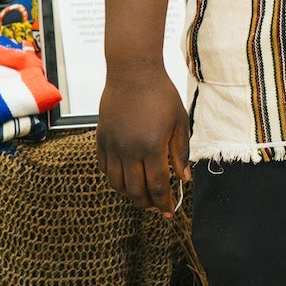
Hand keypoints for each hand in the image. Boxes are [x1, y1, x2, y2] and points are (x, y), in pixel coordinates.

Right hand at [95, 65, 191, 216]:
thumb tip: (185, 178)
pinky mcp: (101, 141)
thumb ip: (180, 152)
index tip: (170, 211)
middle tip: (158, 206)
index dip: (163, 202)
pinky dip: (115, 180)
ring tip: (143, 197)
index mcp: (151, 147)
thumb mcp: (179, 122)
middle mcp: (128, 151)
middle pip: (135, 190)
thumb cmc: (161, 95)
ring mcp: (112, 147)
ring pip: (117, 184)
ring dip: (130, 195)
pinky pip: (105, 169)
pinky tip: (126, 180)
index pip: (157, 185)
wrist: (132, 74)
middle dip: (148, 202)